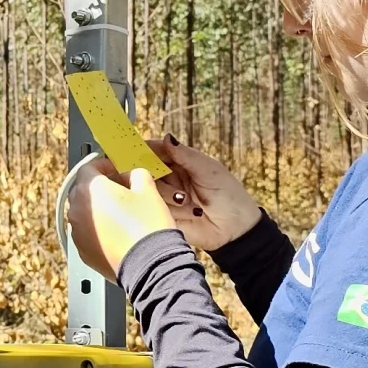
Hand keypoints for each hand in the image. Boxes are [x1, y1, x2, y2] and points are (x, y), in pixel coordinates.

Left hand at [68, 160, 176, 283]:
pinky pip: (87, 234)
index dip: (104, 166)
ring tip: (121, 215)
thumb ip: (136, 173)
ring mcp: (77, 233)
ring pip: (84, 213)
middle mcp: (76, 210)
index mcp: (90, 189)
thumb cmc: (148, 226)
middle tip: (120, 190)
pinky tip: (117, 233)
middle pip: (83, 190)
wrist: (149, 265)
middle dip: (100, 188)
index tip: (115, 169)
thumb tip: (130, 174)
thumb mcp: (148, 189)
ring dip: (98, 210)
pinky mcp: (82, 251)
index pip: (88, 168)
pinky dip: (98, 230)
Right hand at [149, 133, 262, 256]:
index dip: (143, 149)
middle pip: (145, 170)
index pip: (156, 151)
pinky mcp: (164, 216)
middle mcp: (170, 178)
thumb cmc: (228, 195)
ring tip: (187, 201)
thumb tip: (167, 137)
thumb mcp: (209, 170)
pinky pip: (153, 209)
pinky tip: (187, 212)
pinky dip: (168, 209)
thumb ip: (185, 155)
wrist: (235, 230)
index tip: (131, 150)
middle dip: (149, 173)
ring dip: (167, 194)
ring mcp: (165, 198)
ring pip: (148, 190)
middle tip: (161, 178)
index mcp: (180, 162)